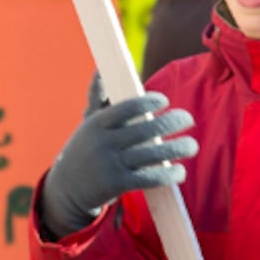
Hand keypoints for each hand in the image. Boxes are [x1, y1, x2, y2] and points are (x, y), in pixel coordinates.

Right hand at [38, 92, 197, 238]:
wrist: (67, 188)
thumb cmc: (85, 149)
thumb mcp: (87, 123)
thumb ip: (97, 97)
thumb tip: (100, 71)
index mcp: (98, 123)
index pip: (127, 107)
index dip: (149, 102)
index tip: (164, 100)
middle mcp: (104, 142)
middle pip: (146, 129)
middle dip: (172, 122)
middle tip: (188, 118)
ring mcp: (111, 164)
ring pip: (152, 154)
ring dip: (177, 148)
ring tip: (192, 145)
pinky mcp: (118, 185)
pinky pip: (149, 178)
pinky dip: (168, 174)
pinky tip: (180, 171)